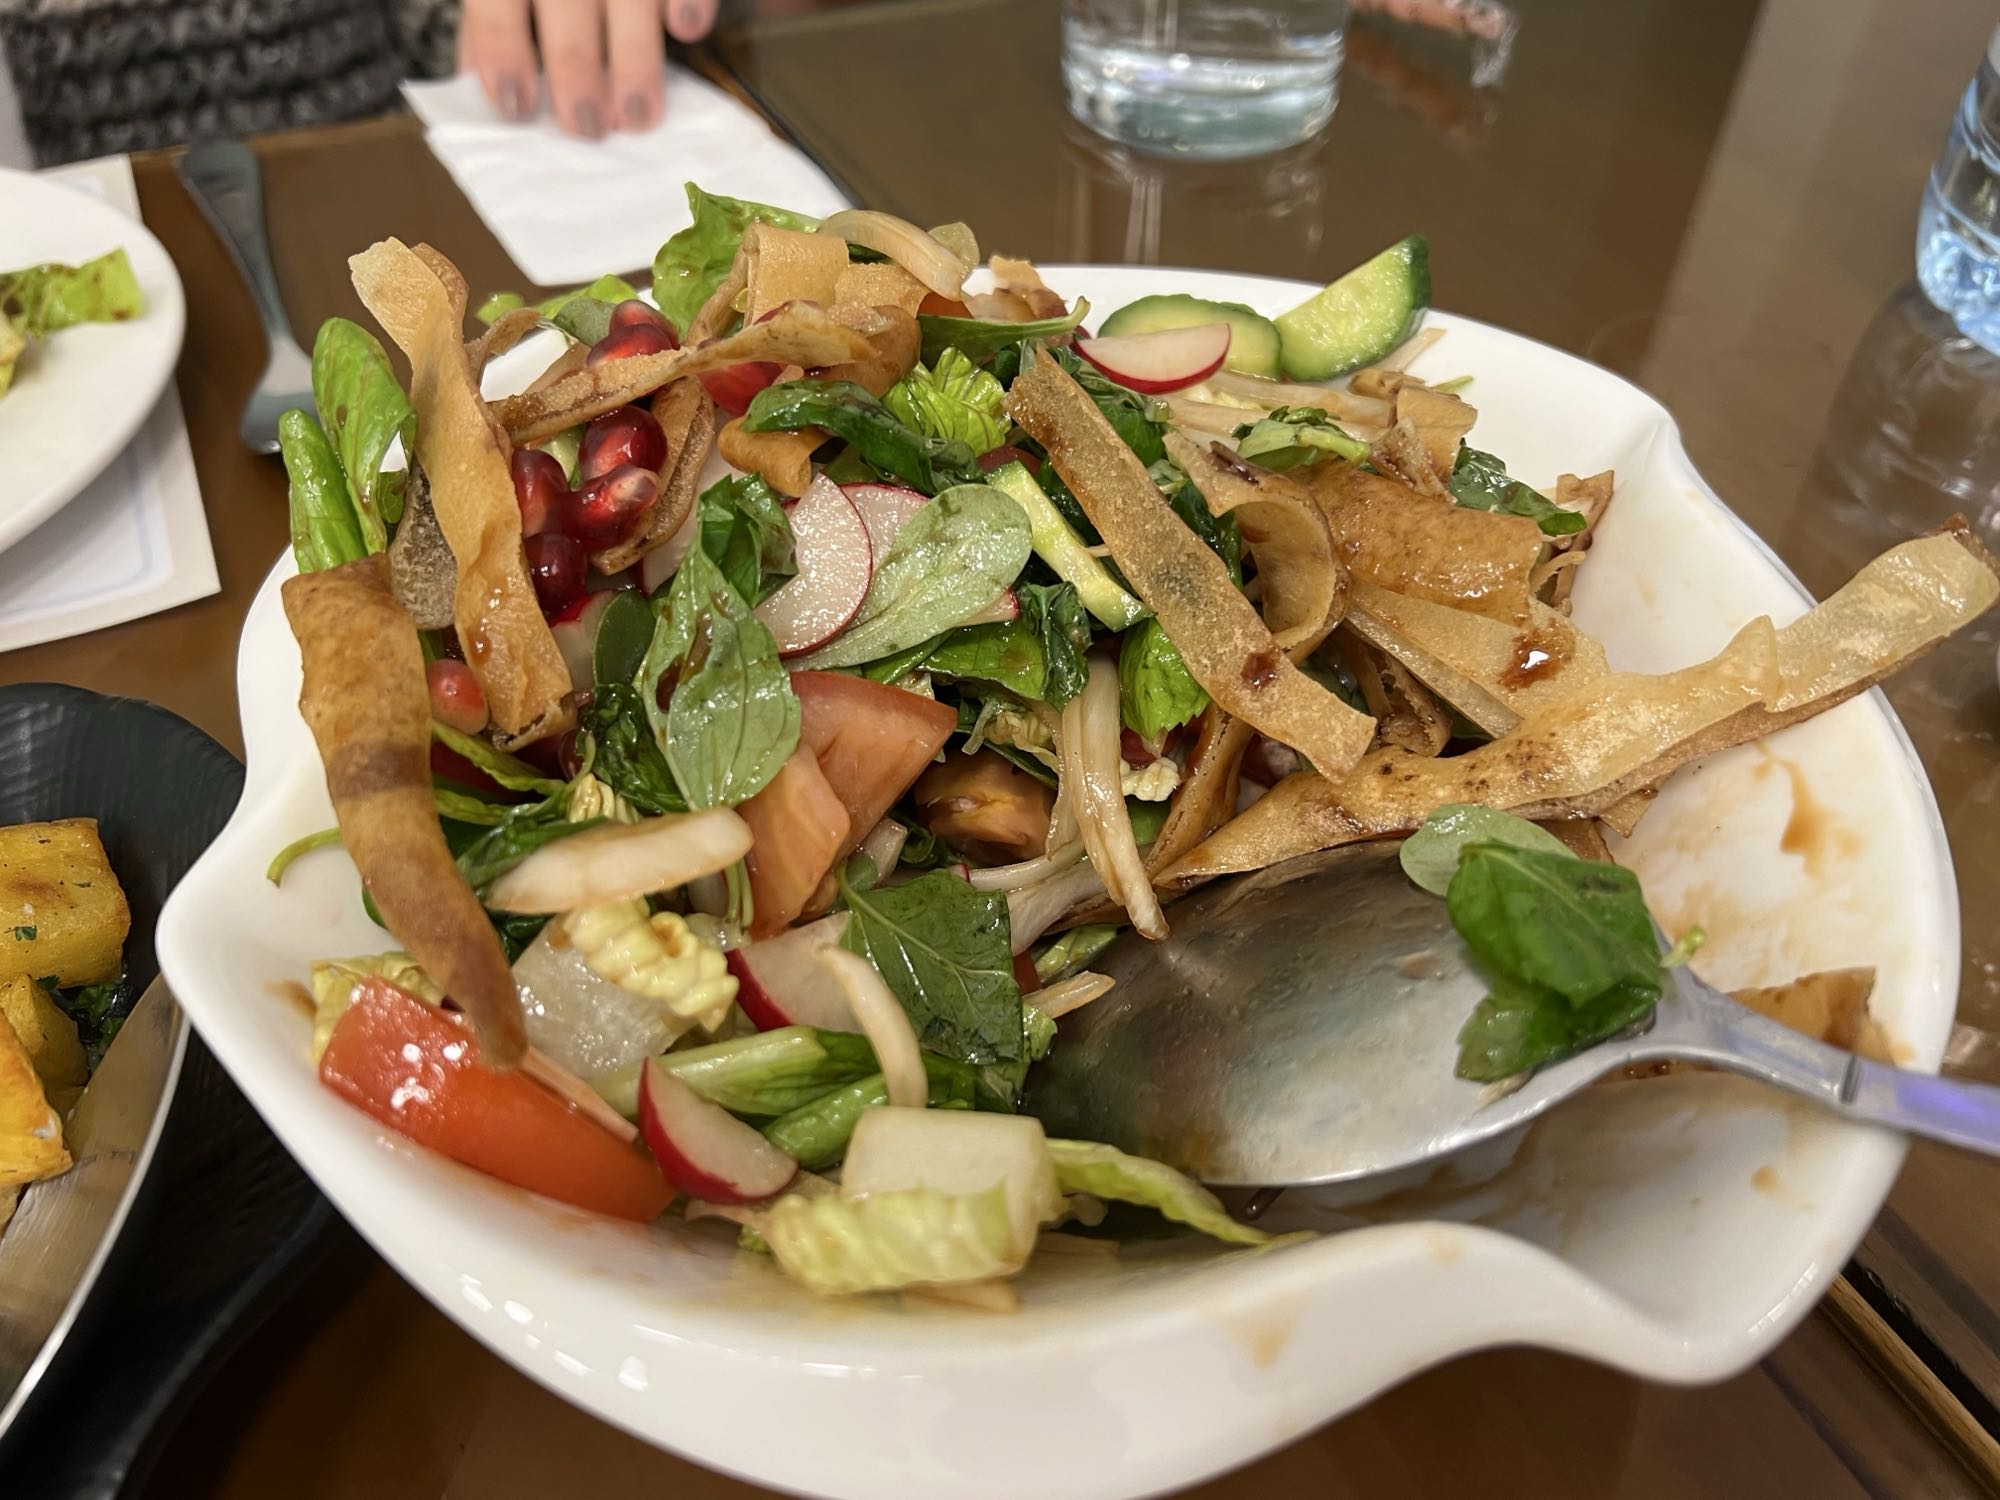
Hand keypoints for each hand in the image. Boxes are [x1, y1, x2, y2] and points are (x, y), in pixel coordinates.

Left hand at [459, 0, 719, 137]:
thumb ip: (494, 29)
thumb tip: (495, 97)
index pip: (496, 0)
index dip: (501, 49)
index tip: (515, 104)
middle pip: (566, 2)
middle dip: (575, 68)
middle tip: (588, 127)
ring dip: (634, 59)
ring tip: (638, 114)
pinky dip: (688, 1)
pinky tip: (686, 29)